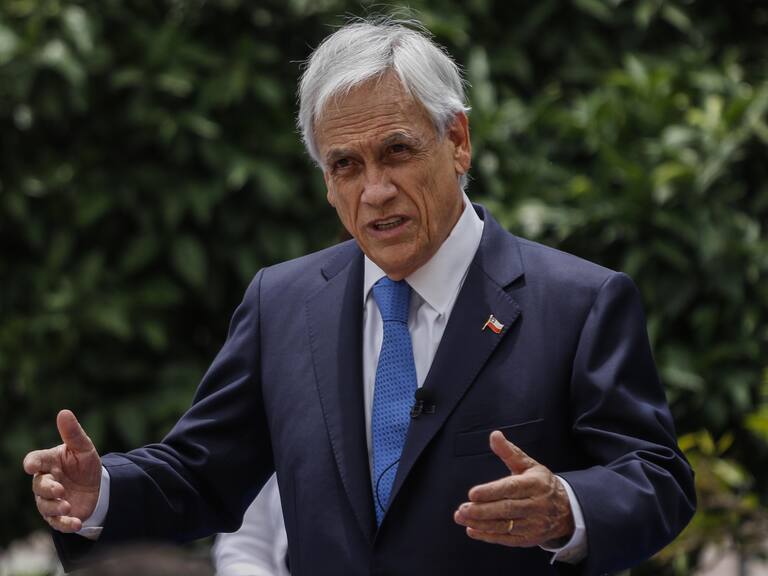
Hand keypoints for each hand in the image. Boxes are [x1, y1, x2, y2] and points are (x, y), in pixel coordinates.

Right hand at [23, 410, 101, 532]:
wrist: (97, 488)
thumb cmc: (84, 465)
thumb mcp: (84, 448)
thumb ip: (73, 433)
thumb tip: (64, 412)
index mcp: (49, 462)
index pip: (35, 460)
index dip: (32, 463)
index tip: (32, 465)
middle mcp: (46, 481)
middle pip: (39, 485)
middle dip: (47, 488)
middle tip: (59, 489)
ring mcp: (51, 500)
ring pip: (45, 505)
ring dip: (55, 507)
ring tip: (67, 506)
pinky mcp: (59, 515)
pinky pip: (57, 522)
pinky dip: (66, 523)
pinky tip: (77, 523)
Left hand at [454, 430, 573, 547]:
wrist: (566, 510)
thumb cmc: (540, 483)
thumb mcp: (528, 464)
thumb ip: (509, 452)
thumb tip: (494, 435)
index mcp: (535, 484)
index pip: (511, 488)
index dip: (491, 491)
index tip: (472, 493)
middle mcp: (537, 505)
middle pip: (507, 509)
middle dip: (482, 510)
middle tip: (462, 508)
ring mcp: (534, 524)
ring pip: (505, 526)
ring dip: (481, 524)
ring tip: (461, 518)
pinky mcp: (530, 539)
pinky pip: (507, 539)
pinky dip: (488, 536)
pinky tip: (472, 530)